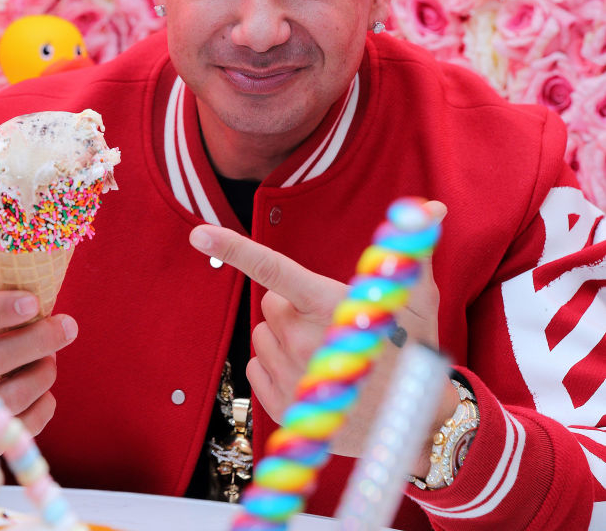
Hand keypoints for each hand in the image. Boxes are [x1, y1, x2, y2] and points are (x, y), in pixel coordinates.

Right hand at [0, 291, 77, 435]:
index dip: (2, 311)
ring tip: (50, 358)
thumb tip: (30, 291)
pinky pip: (23, 427)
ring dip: (43, 372)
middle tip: (66, 326)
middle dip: (38, 340)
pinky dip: (43, 407)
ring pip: (14, 395)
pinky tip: (45, 392)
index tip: (33, 303)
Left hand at [189, 202, 446, 458]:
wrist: (417, 424)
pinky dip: (276, 365)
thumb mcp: (419, 297)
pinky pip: (256, 368)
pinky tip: (311, 373)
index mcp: (331, 307)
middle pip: (271, 303)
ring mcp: (293, 378)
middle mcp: (307, 343)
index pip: (275, 270)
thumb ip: (413, 248)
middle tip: (331, 322)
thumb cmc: (415, 350)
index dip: (235, 248)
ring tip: (326, 351)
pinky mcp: (283, 408)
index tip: (199, 232)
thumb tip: (431, 207)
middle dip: (293, 305)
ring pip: (263, 335)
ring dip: (285, 336)